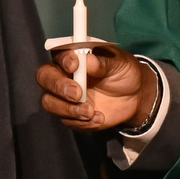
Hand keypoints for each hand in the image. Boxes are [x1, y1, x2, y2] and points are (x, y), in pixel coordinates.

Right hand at [36, 47, 157, 130]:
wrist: (134, 96)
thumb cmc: (124, 72)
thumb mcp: (120, 63)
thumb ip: (104, 63)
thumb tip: (89, 60)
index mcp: (73, 57)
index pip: (58, 56)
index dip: (64, 61)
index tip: (75, 65)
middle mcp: (63, 75)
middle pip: (45, 78)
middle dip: (59, 87)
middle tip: (77, 94)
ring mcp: (64, 97)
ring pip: (50, 103)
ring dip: (68, 109)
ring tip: (91, 111)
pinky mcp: (71, 115)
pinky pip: (67, 121)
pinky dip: (82, 122)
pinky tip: (99, 118)